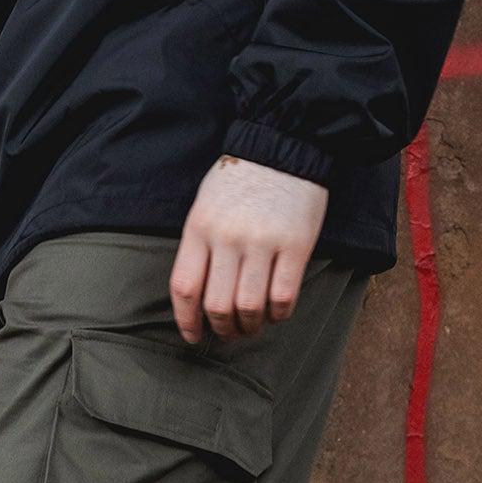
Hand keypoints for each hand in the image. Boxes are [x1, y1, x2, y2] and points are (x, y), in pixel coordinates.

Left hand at [170, 155, 328, 342]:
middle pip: (217, 305)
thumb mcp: (204, 207)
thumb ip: (199, 247)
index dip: (186, 321)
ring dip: (250, 326)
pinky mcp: (296, 245)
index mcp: (199, 228)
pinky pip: (284, 296)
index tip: (193, 336)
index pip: (185, 288)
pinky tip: (277, 312)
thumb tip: (198, 298)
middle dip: (222, 329)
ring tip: (253, 325)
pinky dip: (279, 314)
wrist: (282, 145)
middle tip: (229, 333)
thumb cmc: (239, 180)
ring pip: (250, 307)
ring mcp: (263, 242)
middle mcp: (227, 238)